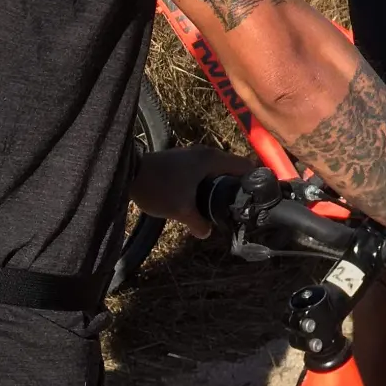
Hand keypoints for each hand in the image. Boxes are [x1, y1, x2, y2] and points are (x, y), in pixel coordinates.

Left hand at [129, 147, 255, 237]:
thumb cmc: (159, 188)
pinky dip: (207, 185)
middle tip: (239, 208)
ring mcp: (193, 156)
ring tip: (221, 208)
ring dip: (219, 187)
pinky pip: (203, 173)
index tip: (257, 199)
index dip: (254, 181)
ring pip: (216, 172)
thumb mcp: (181, 211)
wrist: (128, 173)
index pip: (245, 165)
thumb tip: (207, 232)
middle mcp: (205, 153)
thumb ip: (199, 223)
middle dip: (236, 188)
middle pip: (232, 169)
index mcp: (211, 159)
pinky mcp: (182, 161)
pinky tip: (202, 201)